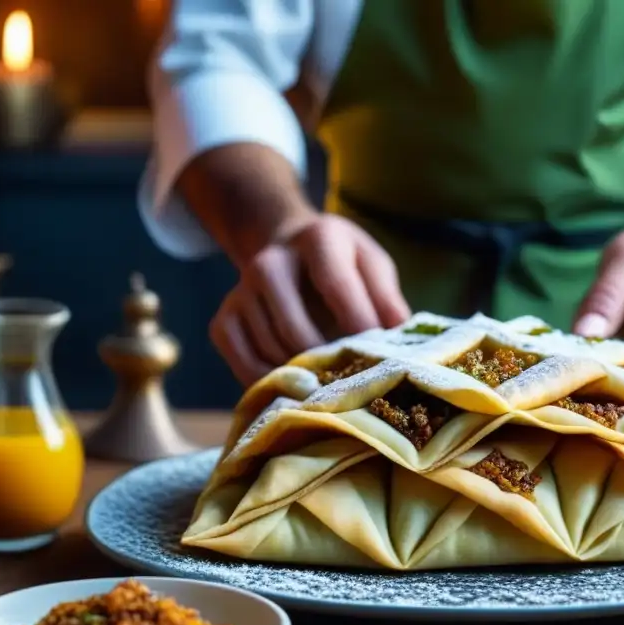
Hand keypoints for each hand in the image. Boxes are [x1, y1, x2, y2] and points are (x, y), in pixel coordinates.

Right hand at [210, 214, 410, 386]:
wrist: (286, 249)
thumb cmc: (342, 264)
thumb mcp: (371, 265)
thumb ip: (387, 299)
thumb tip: (401, 339)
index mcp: (317, 238)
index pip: (336, 286)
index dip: (358, 327)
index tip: (377, 360)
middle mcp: (270, 261)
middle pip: (296, 329)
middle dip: (327, 362)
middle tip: (353, 385)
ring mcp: (240, 292)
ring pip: (272, 353)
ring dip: (304, 377)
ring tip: (330, 385)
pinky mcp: (222, 321)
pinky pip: (246, 367)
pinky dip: (274, 385)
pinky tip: (298, 386)